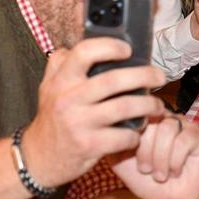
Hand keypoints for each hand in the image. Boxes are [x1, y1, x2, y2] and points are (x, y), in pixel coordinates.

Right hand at [22, 37, 166, 187]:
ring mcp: (78, 123)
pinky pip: (122, 136)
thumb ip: (62, 63)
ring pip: (124, 107)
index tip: (127, 49)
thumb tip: (85, 41)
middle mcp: (68, 99)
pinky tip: (139, 130)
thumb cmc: (51, 118)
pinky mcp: (88, 146)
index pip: (84, 52)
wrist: (39, 157)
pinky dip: (136, 134)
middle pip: (113, 80)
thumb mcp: (48, 86)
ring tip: (157, 106)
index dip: (109, 47)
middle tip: (159, 76)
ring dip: (148, 105)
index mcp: (61, 80)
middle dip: (143, 76)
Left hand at [109, 114, 198, 198]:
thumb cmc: (141, 178)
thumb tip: (115, 121)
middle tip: (145, 169)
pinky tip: (174, 171)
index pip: (135, 112)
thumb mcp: (118, 157)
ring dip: (160, 158)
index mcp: (142, 117)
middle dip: (145, 151)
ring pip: (167, 129)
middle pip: (151, 120)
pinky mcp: (196, 136)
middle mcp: (162, 115)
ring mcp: (180, 124)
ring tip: (159, 174)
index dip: (132, 137)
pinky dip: (175, 162)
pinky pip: (183, 141)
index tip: (131, 157)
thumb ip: (113, 136)